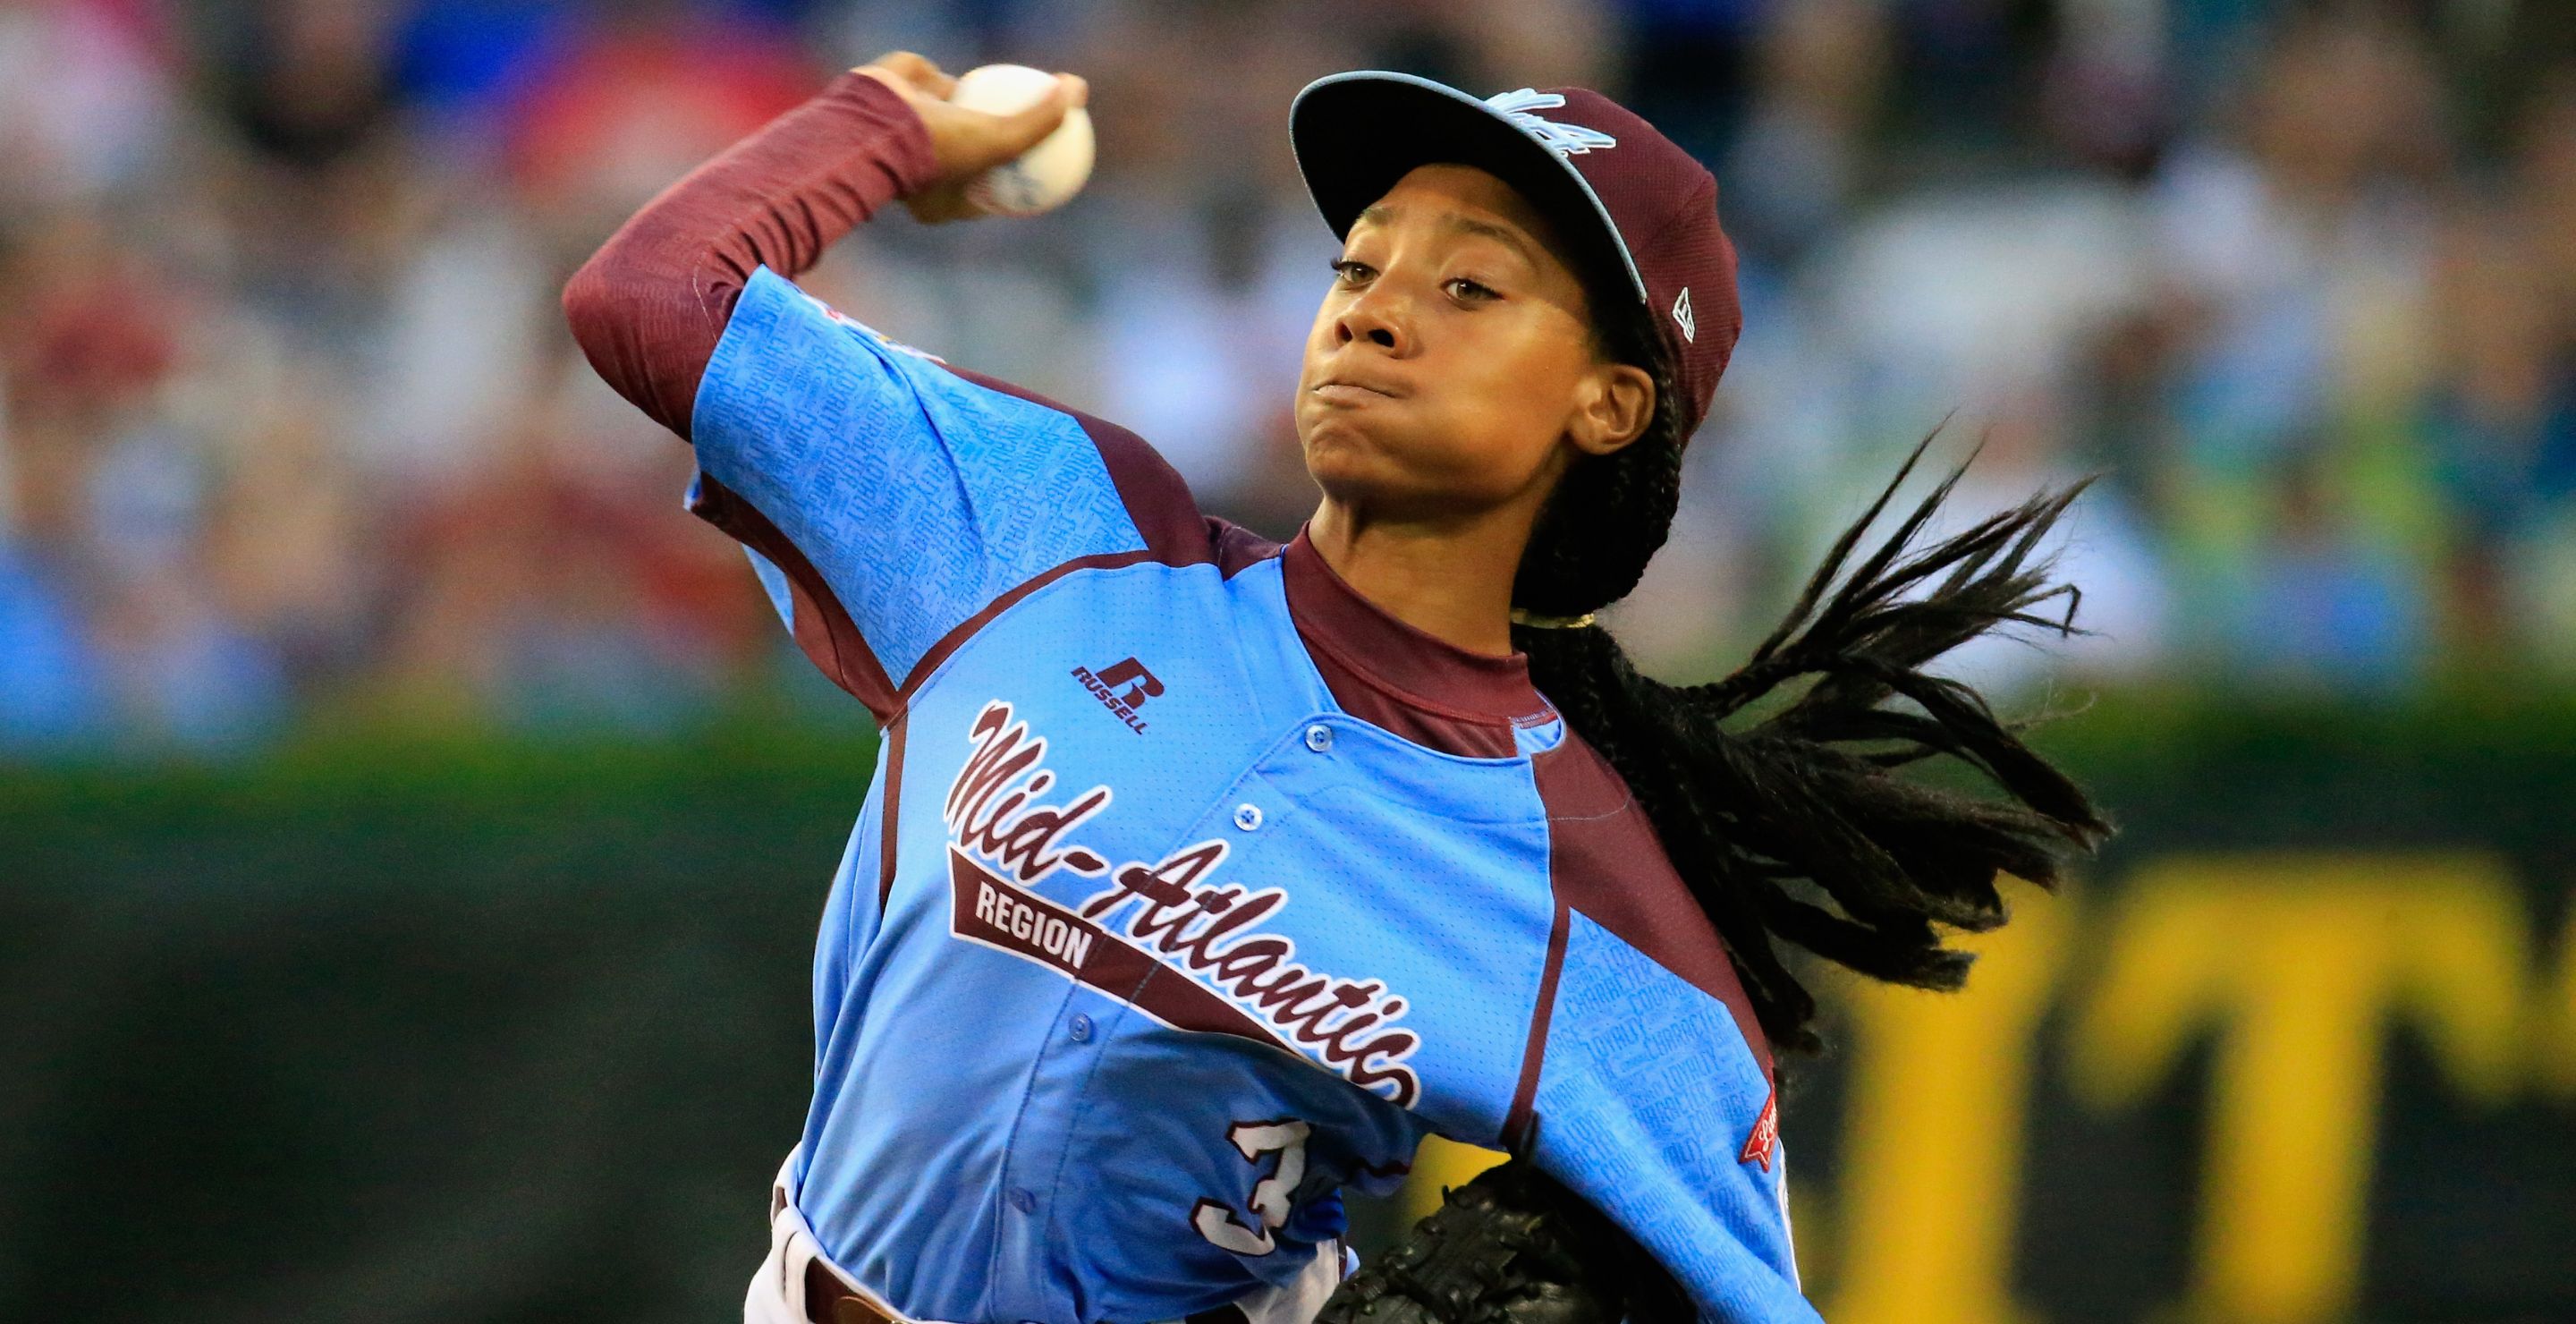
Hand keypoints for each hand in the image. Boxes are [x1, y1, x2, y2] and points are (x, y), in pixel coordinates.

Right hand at [855, 51, 1087, 223]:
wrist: (868, 122)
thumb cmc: (936, 148)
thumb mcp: (998, 141)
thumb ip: (1039, 123)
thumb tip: (1078, 93)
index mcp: (934, 202)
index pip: (985, 194)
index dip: (1014, 183)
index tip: (1046, 168)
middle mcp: (918, 173)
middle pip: (968, 156)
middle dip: (997, 144)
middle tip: (1034, 126)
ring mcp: (901, 138)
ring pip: (947, 122)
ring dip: (970, 111)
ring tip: (1011, 95)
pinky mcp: (891, 102)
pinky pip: (928, 88)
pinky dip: (946, 81)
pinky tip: (978, 71)